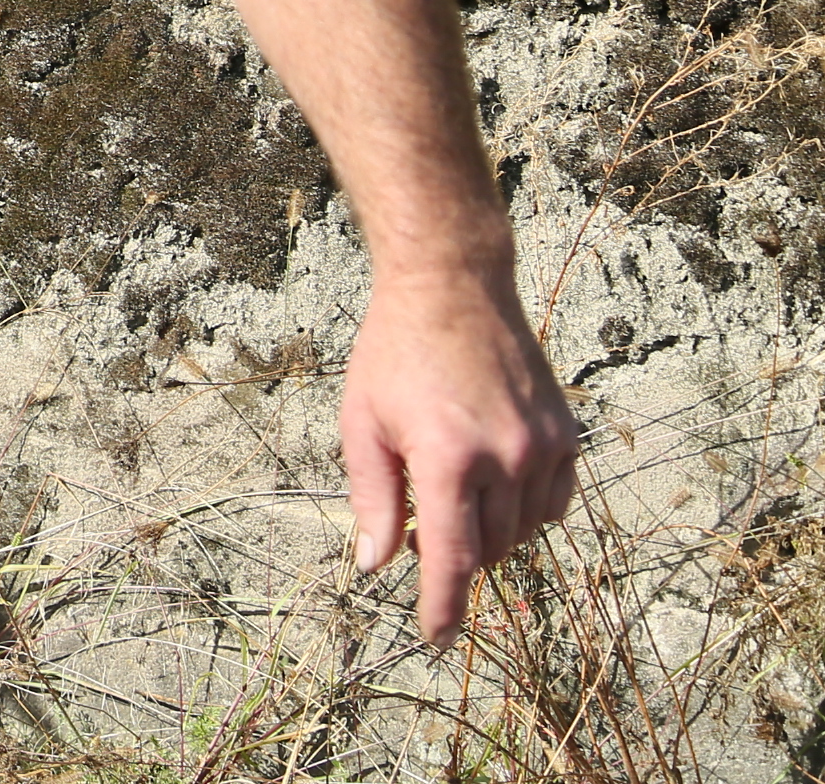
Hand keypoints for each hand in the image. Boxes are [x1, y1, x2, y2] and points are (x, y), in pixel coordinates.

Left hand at [338, 260, 578, 640]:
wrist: (452, 288)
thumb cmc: (394, 354)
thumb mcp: (362, 423)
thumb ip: (372, 499)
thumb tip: (376, 565)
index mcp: (447, 457)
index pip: (452, 558)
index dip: (444, 607)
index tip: (437, 639)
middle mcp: (505, 457)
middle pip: (487, 549)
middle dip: (455, 553)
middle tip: (421, 523)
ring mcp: (543, 446)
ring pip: (523, 531)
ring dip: (489, 531)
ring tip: (454, 490)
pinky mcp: (567, 434)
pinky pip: (553, 503)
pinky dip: (525, 508)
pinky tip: (495, 480)